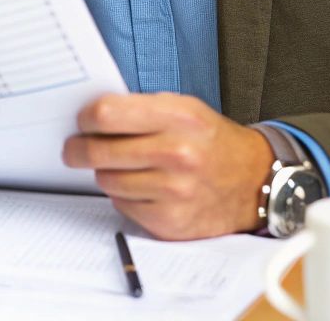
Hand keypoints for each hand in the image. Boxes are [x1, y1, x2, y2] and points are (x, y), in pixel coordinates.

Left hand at [62, 92, 274, 239]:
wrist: (256, 182)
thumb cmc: (212, 141)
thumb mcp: (185, 109)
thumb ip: (140, 108)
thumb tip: (90, 115)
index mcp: (179, 117)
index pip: (106, 114)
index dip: (85, 118)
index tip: (82, 121)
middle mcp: (178, 154)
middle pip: (98, 151)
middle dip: (78, 149)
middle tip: (74, 148)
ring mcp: (175, 192)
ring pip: (106, 180)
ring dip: (106, 173)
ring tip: (122, 167)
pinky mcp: (170, 221)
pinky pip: (121, 205)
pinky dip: (125, 196)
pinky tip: (143, 188)